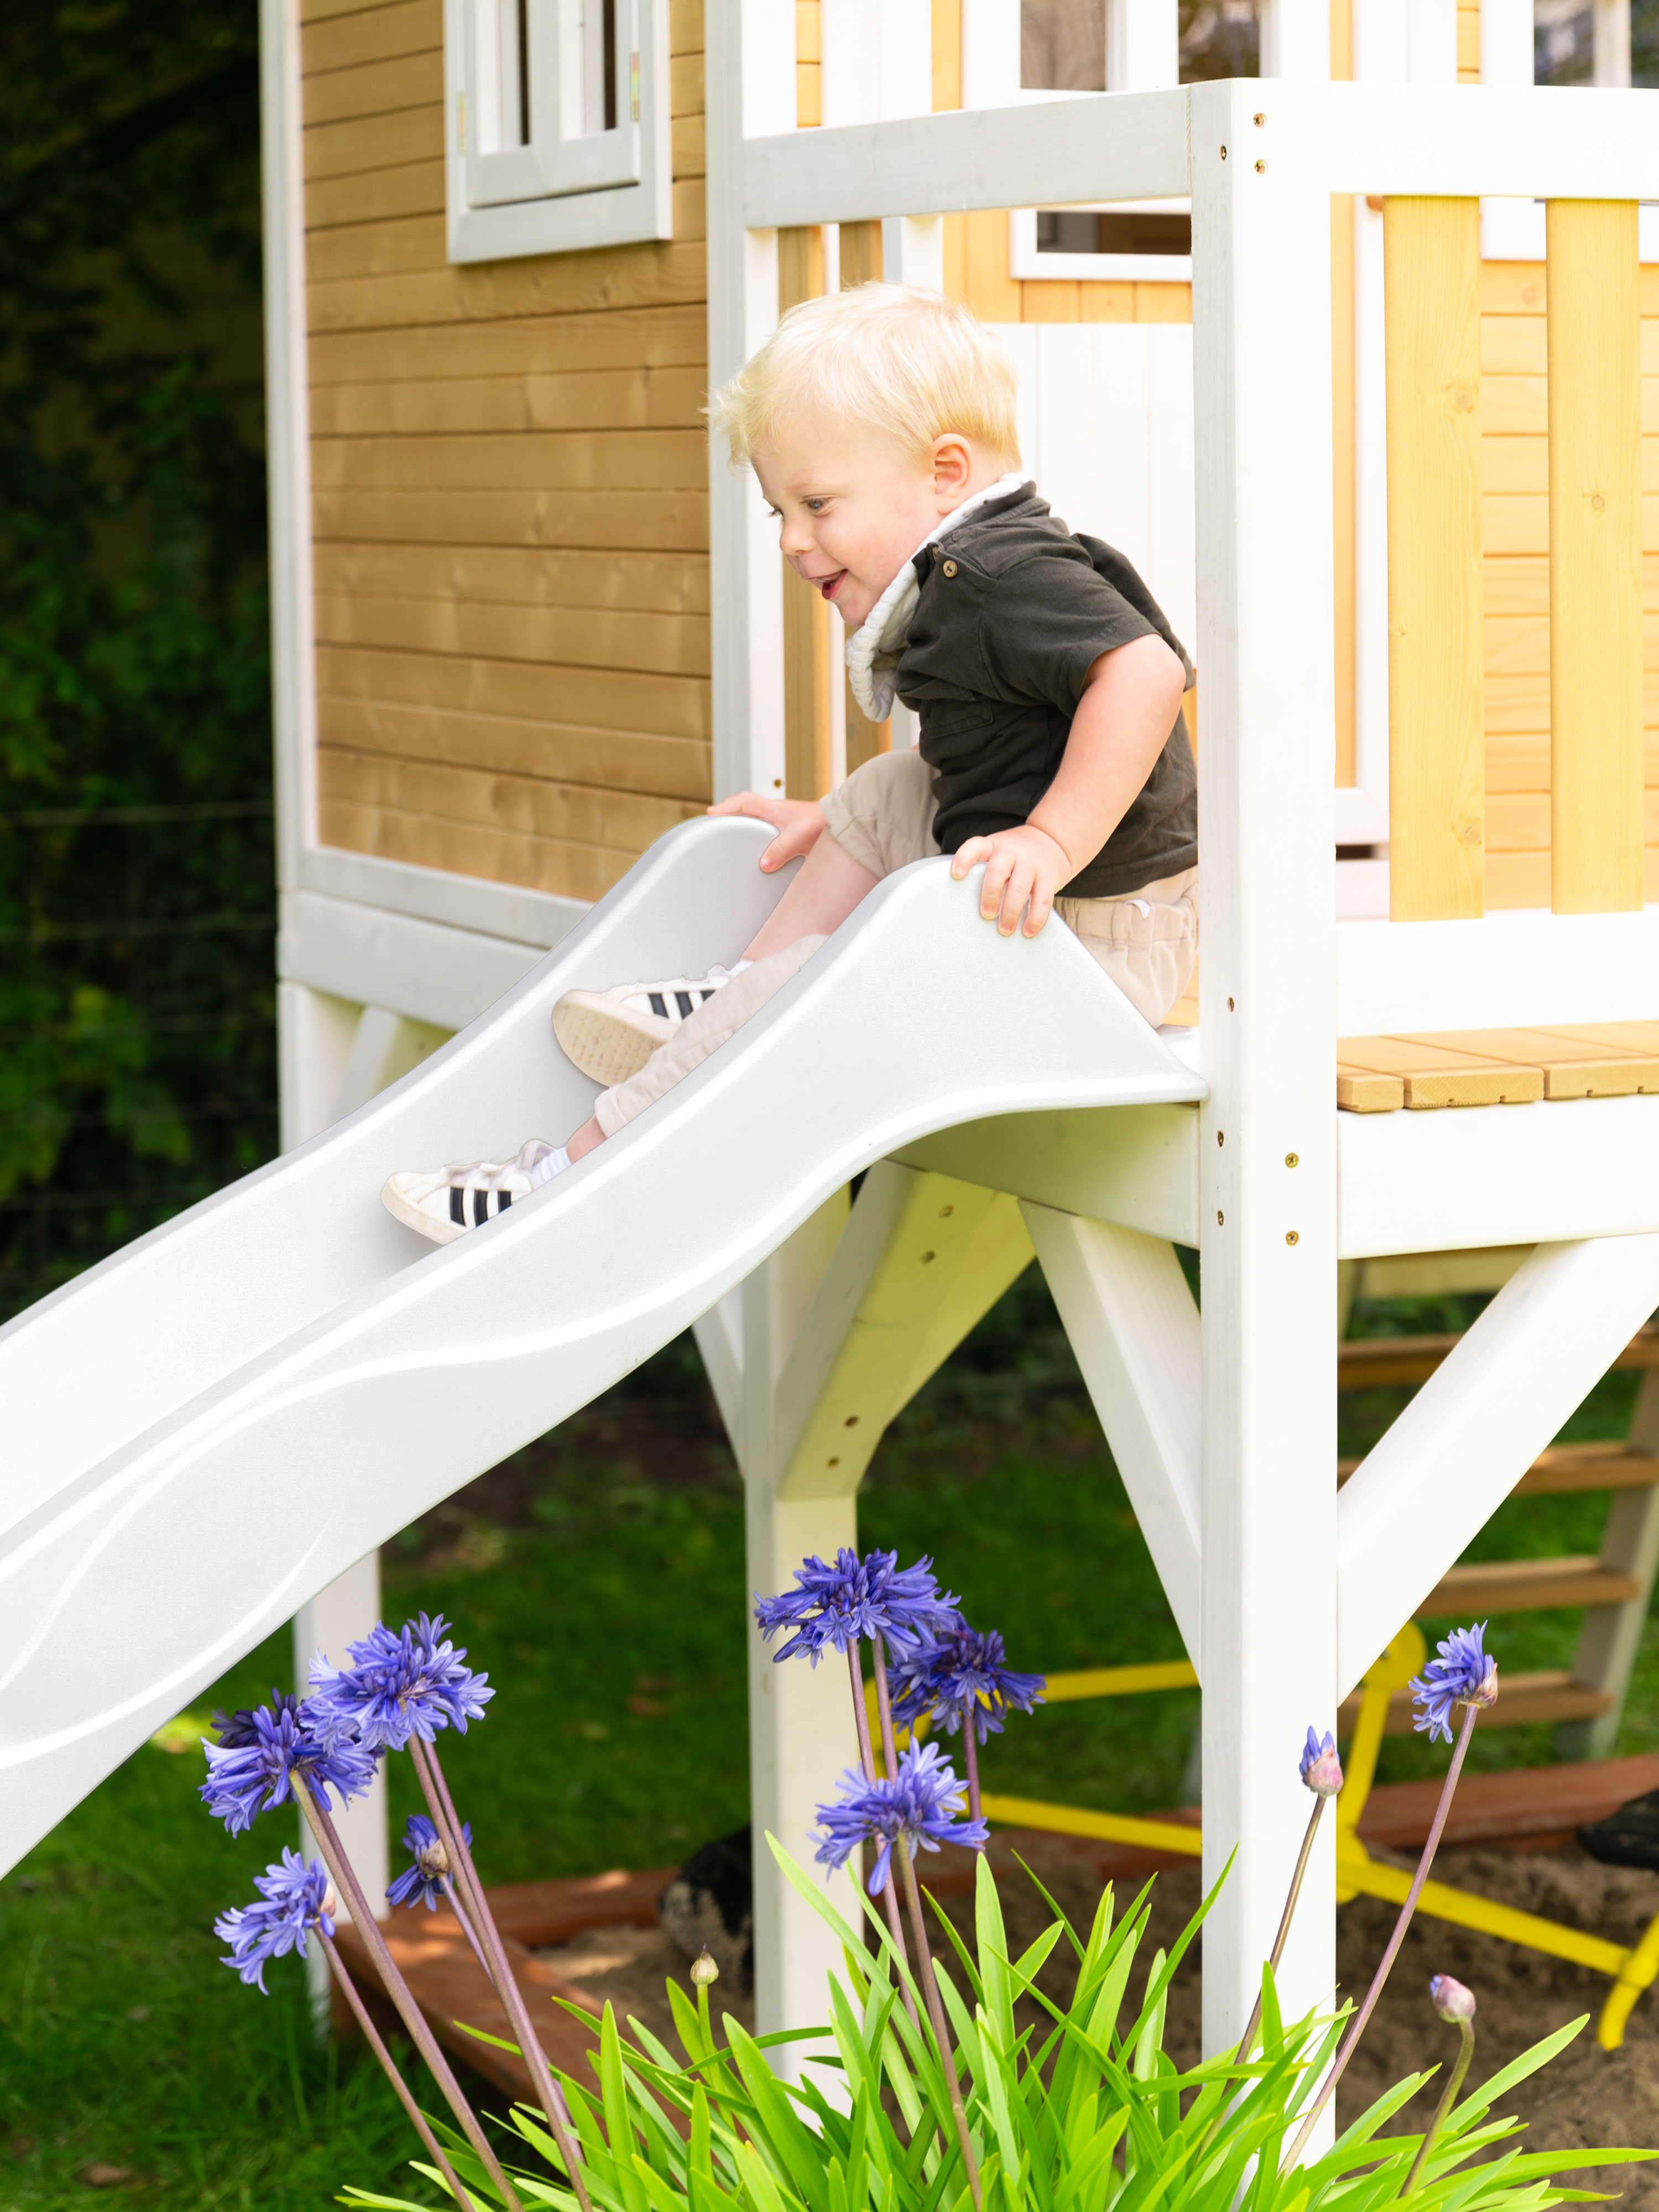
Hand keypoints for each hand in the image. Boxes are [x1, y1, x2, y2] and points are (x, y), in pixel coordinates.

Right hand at [707, 791, 825, 871]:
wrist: (844, 825)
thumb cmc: (824, 824)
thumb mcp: (800, 836)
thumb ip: (782, 849)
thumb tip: (764, 864)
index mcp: (774, 809)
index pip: (744, 802)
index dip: (726, 807)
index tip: (711, 815)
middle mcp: (775, 813)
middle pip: (745, 809)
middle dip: (728, 814)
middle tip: (714, 823)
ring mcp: (782, 823)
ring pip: (756, 820)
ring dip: (742, 825)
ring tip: (729, 837)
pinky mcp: (788, 833)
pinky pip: (766, 832)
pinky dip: (756, 838)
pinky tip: (756, 851)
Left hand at [950, 823, 1074, 937]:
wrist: (1053, 840)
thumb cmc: (1017, 853)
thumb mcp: (997, 851)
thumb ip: (983, 869)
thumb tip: (967, 905)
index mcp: (993, 846)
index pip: (975, 847)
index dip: (964, 859)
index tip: (956, 874)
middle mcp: (1012, 852)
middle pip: (998, 871)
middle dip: (990, 895)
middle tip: (987, 914)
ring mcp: (1031, 864)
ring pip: (1020, 887)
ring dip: (1011, 911)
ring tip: (1005, 928)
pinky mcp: (1048, 877)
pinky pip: (1043, 900)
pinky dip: (1035, 918)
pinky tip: (1028, 929)